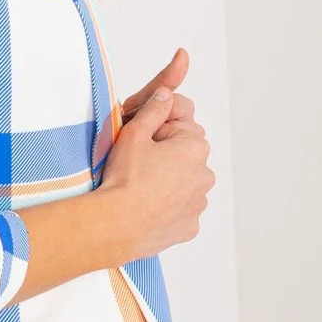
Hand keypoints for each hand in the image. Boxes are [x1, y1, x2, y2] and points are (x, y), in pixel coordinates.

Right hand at [101, 51, 215, 256]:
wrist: (116, 225)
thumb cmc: (124, 179)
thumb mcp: (134, 133)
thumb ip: (154, 109)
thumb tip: (166, 95)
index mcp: (195, 146)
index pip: (180, 123)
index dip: (157, 128)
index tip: (140, 138)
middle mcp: (205, 174)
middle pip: (184, 154)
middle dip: (166, 154)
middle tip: (136, 164)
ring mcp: (199, 203)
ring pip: (184, 183)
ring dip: (168, 182)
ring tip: (139, 188)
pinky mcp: (190, 227)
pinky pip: (181, 210)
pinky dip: (167, 208)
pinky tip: (146, 208)